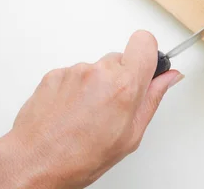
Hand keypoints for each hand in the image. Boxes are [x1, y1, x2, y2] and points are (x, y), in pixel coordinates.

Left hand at [0, 30, 182, 188]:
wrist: (34, 162)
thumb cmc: (79, 157)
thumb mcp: (130, 135)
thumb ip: (152, 99)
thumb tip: (169, 78)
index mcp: (124, 86)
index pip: (145, 41)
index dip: (148, 52)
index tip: (145, 66)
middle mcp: (99, 72)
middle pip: (120, 57)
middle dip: (121, 77)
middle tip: (113, 105)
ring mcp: (74, 71)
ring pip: (96, 68)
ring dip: (96, 85)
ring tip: (87, 114)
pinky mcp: (54, 74)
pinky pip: (75, 74)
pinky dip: (76, 89)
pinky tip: (71, 112)